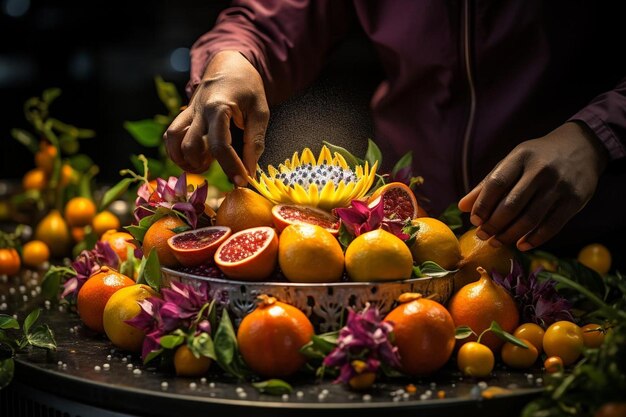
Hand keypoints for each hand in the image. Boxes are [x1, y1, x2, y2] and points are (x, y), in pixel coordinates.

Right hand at [164, 51, 269, 185]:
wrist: (229, 64)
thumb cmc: (248, 87)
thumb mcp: (260, 111)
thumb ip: (255, 141)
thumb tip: (250, 171)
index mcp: (219, 107)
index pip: (221, 146)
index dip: (232, 168)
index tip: (242, 182)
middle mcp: (199, 110)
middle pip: (190, 146)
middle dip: (204, 166)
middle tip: (224, 170)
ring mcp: (188, 112)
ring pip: (172, 140)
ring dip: (185, 160)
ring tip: (205, 165)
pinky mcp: (184, 114)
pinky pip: (170, 135)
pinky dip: (177, 151)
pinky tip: (194, 157)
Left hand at [458, 122, 608, 250]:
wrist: (583, 146)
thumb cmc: (538, 158)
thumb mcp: (513, 162)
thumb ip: (488, 184)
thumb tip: (462, 207)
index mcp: (521, 157)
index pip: (496, 183)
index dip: (482, 204)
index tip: (474, 220)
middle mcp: (541, 170)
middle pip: (512, 204)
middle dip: (493, 224)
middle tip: (482, 236)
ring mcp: (559, 186)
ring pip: (530, 218)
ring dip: (510, 235)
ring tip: (496, 242)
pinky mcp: (575, 200)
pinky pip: (552, 226)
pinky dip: (534, 239)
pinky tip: (521, 245)